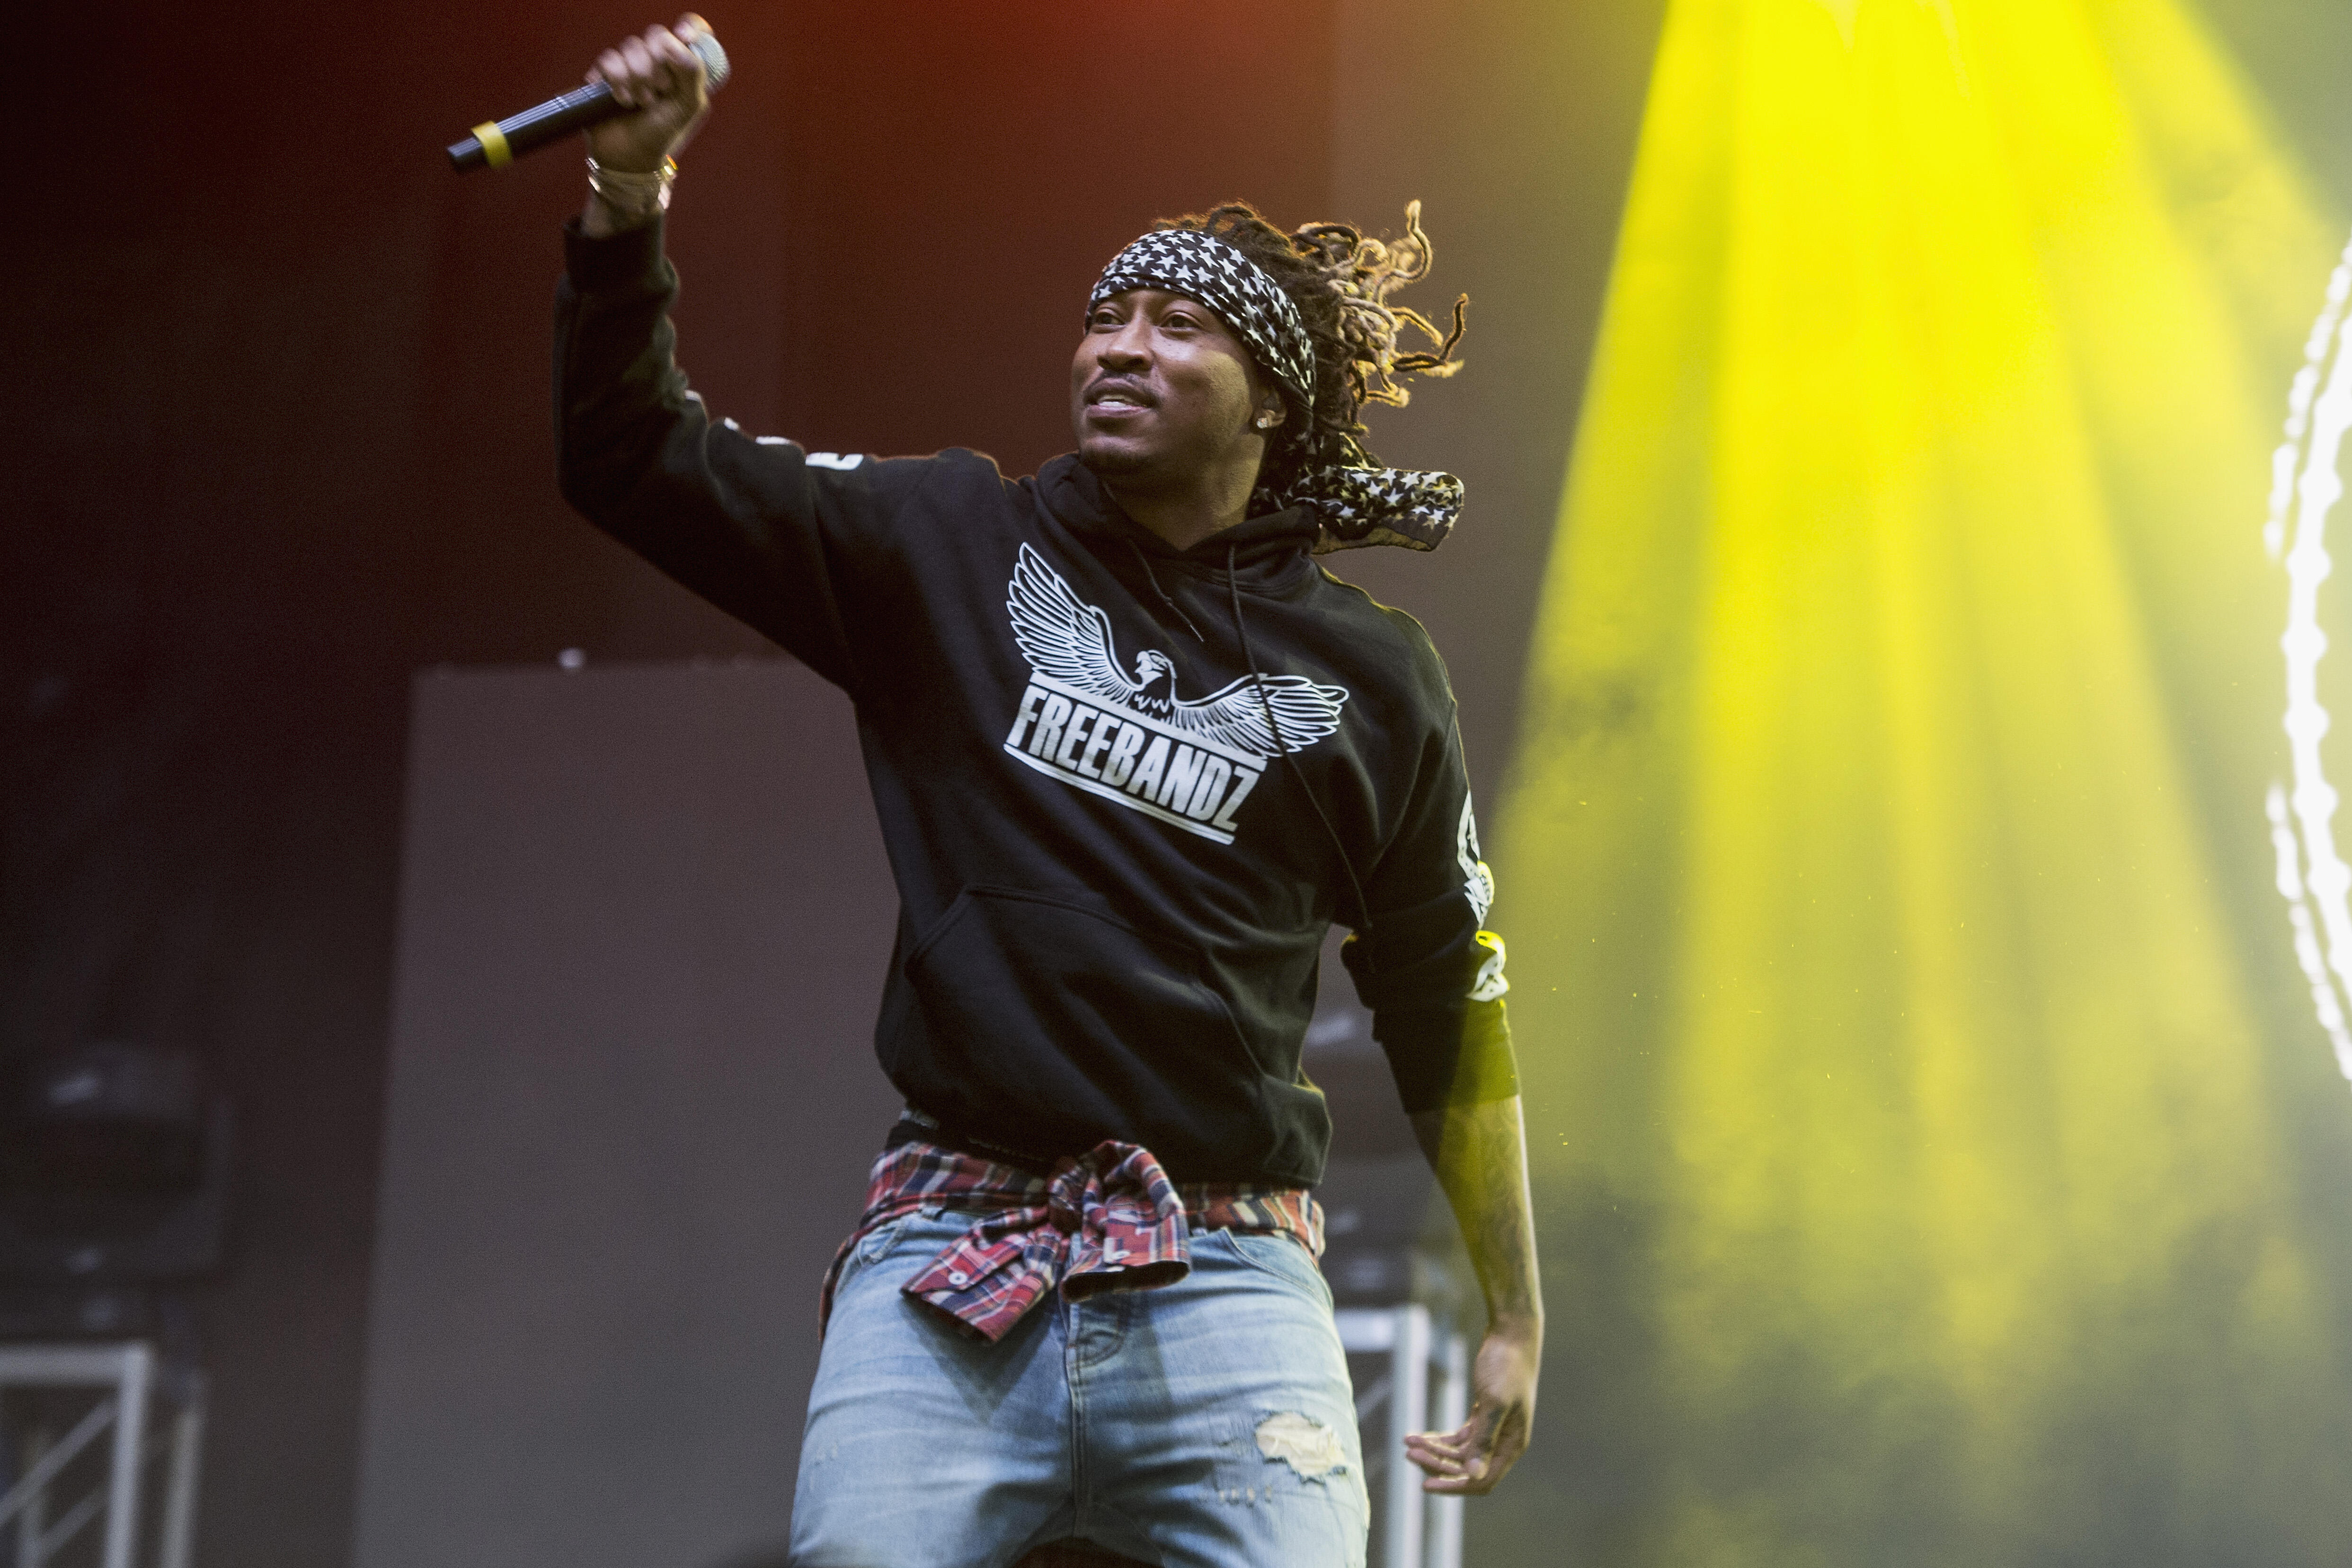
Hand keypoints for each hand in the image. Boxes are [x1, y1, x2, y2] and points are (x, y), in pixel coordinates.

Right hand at [584, 14, 713, 172]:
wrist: (630, 157)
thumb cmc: (662, 133)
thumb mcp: (689, 106)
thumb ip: (693, 71)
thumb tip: (677, 39)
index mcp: (681, 68)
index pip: (687, 32)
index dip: (687, 28)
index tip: (684, 37)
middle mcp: (656, 62)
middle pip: (655, 35)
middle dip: (657, 63)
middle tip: (659, 90)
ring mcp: (630, 66)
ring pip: (631, 46)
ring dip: (637, 76)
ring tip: (639, 103)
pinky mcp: (606, 73)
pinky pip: (608, 58)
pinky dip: (616, 79)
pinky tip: (620, 100)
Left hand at [1401, 1316, 1538, 1494]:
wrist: (1512, 1333)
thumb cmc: (1506, 1365)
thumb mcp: (1494, 1403)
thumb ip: (1484, 1440)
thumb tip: (1473, 1474)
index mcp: (1512, 1446)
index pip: (1482, 1481)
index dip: (1454, 1486)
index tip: (1425, 1486)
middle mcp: (1504, 1443)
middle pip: (1466, 1468)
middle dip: (1437, 1464)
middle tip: (1409, 1453)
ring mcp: (1493, 1430)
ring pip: (1459, 1453)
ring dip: (1433, 1450)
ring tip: (1407, 1442)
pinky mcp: (1482, 1416)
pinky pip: (1458, 1438)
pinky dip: (1438, 1438)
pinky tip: (1417, 1435)